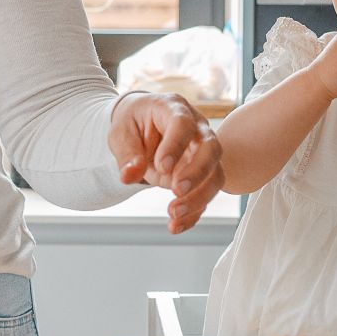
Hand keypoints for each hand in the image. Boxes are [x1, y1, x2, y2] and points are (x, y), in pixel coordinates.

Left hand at [108, 92, 223, 233]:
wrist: (143, 127)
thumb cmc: (134, 124)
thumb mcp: (121, 133)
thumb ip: (127, 154)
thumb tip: (129, 176)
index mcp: (173, 109)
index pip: (182, 123)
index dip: (175, 145)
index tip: (162, 166)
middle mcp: (196, 129)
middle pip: (211, 148)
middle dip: (196, 173)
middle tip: (176, 191)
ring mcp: (203, 152)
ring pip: (216, 174)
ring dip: (198, 197)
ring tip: (174, 214)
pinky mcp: (203, 174)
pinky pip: (206, 194)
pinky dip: (194, 212)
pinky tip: (177, 226)